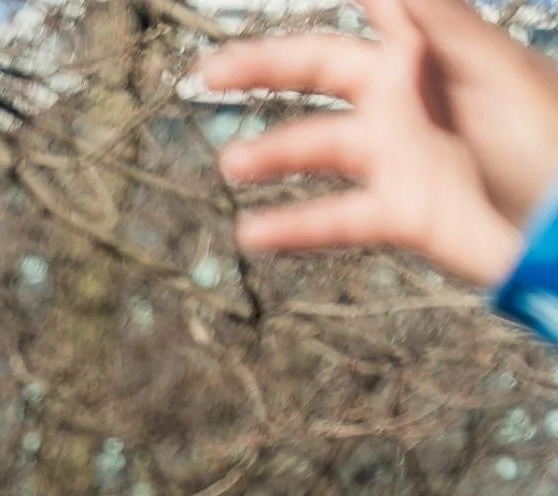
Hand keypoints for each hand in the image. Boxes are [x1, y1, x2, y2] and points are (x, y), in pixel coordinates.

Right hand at [200, 0, 557, 285]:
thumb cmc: (550, 137)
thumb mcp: (495, 68)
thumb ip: (443, 20)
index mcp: (428, 47)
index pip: (375, 3)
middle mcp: (403, 95)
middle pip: (319, 69)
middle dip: (263, 67)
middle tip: (212, 69)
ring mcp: (397, 153)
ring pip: (317, 147)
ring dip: (270, 154)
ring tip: (230, 164)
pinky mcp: (399, 211)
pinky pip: (336, 219)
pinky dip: (293, 227)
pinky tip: (252, 232)